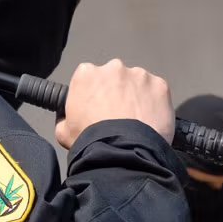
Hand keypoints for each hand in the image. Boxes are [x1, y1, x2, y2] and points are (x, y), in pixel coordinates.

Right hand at [55, 59, 174, 149]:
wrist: (121, 153)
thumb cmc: (92, 141)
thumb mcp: (63, 132)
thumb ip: (64, 118)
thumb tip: (66, 119)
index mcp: (86, 74)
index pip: (88, 77)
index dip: (92, 94)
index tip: (95, 107)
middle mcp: (113, 68)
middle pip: (114, 77)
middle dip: (115, 93)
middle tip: (115, 117)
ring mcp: (139, 76)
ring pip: (137, 84)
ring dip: (135, 98)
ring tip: (133, 122)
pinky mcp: (159, 86)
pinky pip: (156, 92)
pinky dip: (154, 104)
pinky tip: (147, 121)